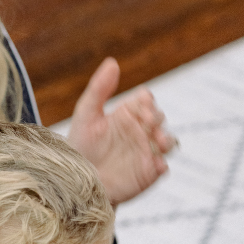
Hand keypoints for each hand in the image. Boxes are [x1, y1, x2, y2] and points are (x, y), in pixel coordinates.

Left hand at [65, 57, 176, 205]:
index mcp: (127, 114)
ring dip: (167, 140)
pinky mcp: (147, 173)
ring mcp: (145, 152)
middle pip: (160, 118)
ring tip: (158, 142)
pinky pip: (162, 167)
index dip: (147, 101)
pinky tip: (156, 165)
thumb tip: (113, 62)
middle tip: (147, 122)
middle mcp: (139, 131)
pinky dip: (162, 165)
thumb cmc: (79, 146)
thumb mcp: (86, 114)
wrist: (76, 180)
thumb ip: (99, 88)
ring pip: (168, 141)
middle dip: (157, 118)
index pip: (146, 100)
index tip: (142, 104)